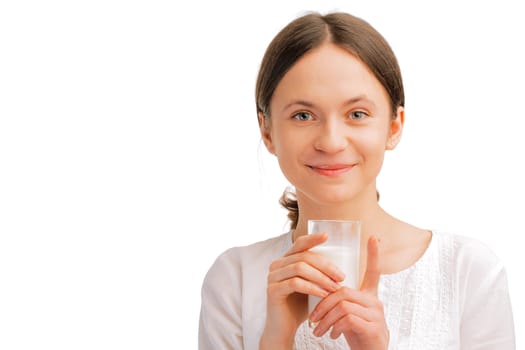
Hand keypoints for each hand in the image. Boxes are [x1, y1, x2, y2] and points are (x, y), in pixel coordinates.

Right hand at [259, 233, 344, 348]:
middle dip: (325, 265)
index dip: (312, 238)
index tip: (327, 236)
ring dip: (321, 277)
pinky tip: (323, 294)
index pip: (299, 243)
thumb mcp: (312, 285)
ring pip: (299, 268)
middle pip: (303, 257)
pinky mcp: (272, 290)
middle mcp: (277, 265)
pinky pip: (294, 284)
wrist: (285, 328)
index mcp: (286, 260)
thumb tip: (343, 262)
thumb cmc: (300, 305)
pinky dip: (312, 288)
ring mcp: (272, 277)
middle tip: (341, 276)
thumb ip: (318, 273)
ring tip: (335, 287)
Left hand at [308, 237, 387, 349]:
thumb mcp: (348, 314)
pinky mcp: (373, 328)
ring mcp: (377, 315)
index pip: (373, 272)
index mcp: (369, 296)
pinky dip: (335, 327)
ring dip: (325, 318)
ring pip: (343, 306)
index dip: (374, 255)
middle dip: (323, 304)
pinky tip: (332, 335)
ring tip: (317, 330)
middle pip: (343, 291)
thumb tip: (320, 287)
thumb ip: (339, 300)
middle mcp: (376, 302)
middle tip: (312, 318)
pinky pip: (348, 319)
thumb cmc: (357, 335)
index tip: (373, 237)